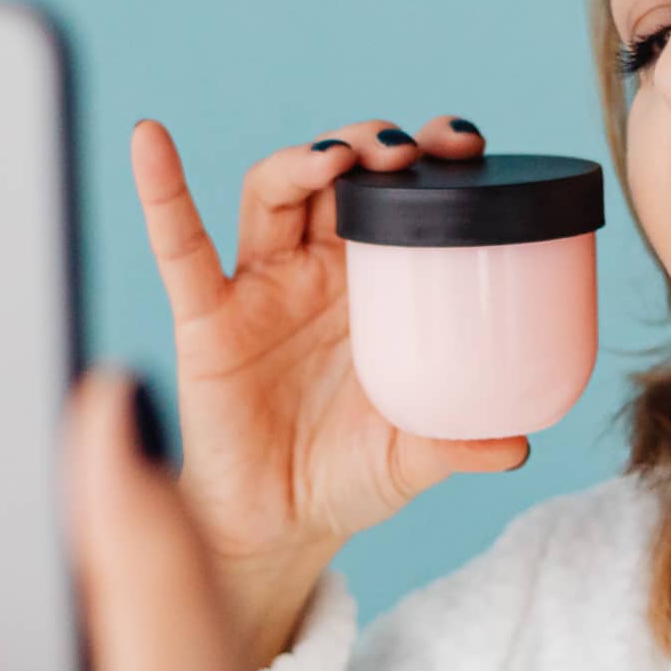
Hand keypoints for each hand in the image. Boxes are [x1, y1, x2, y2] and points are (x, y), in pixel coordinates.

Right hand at [131, 117, 530, 605]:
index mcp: (373, 285)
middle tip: (405, 148)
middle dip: (370, 145)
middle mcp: (316, 271)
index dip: (427, 158)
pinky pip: (179, 248)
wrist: (279, 529)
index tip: (463, 143)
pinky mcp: (207, 318)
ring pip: (274, 193)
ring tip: (337, 156)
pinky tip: (151, 141)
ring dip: (303, 159)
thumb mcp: (413, 459)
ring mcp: (260, 288)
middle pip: (337, 175)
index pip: (400, 195)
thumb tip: (518, 444)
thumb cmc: (347, 479)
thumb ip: (460, 445)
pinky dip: (162, 192)